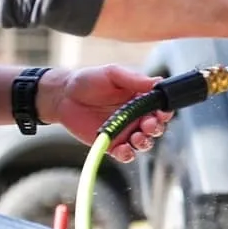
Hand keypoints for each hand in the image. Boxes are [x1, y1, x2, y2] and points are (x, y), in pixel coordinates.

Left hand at [39, 66, 171, 161]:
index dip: (164, 111)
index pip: (160, 108)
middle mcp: (135, 117)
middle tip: (147, 124)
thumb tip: (158, 81)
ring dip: (145, 142)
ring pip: (143, 143)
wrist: (63, 96)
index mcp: (140, 99)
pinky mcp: (111, 144)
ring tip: (137, 137)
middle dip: (155, 128)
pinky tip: (124, 149)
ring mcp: (124, 132)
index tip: (162, 112)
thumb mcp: (113, 74)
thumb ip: (135, 79)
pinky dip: (128, 154)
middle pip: (155, 128)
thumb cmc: (88, 81)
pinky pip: (125, 154)